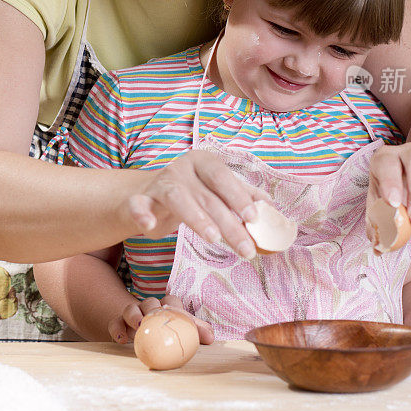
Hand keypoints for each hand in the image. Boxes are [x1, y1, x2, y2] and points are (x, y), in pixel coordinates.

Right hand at [108, 294, 213, 345]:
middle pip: (149, 301)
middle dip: (151, 308)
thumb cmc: (166, 333)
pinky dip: (117, 329)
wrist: (140, 337)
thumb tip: (211, 338)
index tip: (176, 313)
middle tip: (154, 318)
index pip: (170, 300)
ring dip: (133, 315)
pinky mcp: (118, 324)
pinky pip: (115, 323)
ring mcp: (132, 316)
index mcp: (165, 308)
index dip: (174, 305)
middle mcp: (148, 308)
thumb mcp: (181, 332)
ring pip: (130, 308)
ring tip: (138, 326)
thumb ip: (196, 332)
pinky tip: (122, 339)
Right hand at [121, 150, 271, 258]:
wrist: (146, 196)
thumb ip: (242, 195)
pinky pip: (139, 205)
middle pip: (207, 195)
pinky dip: (142, 214)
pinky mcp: (139, 200)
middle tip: (246, 248)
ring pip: (177, 198)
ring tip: (213, 238)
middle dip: (228, 223)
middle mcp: (181, 168)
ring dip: (196, 218)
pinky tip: (149, 226)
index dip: (238, 196)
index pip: (223, 176)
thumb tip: (271, 206)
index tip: (254, 218)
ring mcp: (159, 183)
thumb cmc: (189, 193)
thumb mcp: (215, 191)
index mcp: (203, 162)